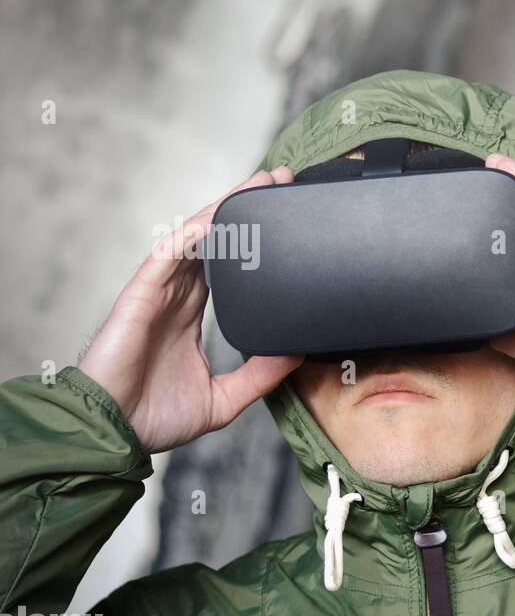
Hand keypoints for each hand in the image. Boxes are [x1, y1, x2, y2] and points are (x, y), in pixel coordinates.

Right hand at [79, 168, 303, 452]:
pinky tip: (218, 216)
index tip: (288, 222)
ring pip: (195, 236)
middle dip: (245, 208)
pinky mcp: (142, 294)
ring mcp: (158, 291)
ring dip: (226, 208)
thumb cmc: (157, 417)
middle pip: (214, 238)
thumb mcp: (225, 398)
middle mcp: (176, 296)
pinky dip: (193, 233)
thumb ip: (260, 376)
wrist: (116, 432)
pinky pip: (169, 254)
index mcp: (191, 314)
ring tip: (259, 185)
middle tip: (281, 183)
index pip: (227, 264)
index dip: (253, 239)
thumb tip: (296, 354)